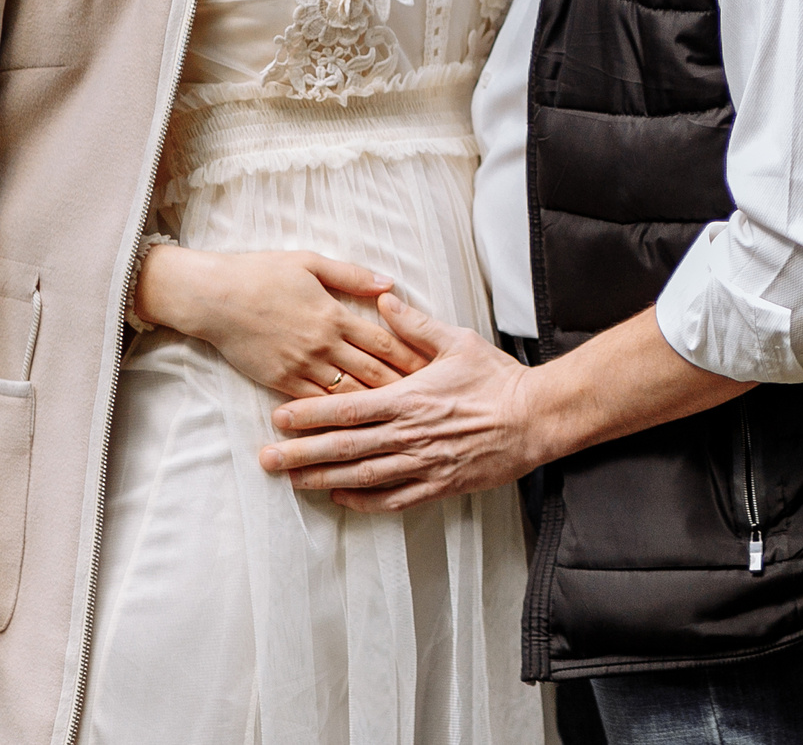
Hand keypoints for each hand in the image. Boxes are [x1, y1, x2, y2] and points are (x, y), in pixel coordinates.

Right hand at [135, 246, 437, 400]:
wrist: (214, 297)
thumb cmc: (262, 273)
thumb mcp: (311, 262)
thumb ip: (352, 276)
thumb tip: (389, 286)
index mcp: (335, 314)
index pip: (385, 341)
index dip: (412, 357)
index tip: (436, 372)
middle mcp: (323, 345)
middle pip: (373, 373)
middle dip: (404, 390)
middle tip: (432, 407)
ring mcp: (301, 366)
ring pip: (348, 395)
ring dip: (376, 409)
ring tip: (404, 423)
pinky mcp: (280, 381)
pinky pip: (315, 405)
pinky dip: (337, 419)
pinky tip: (356, 431)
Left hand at [258, 296, 545, 511]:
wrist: (536, 418)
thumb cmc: (498, 379)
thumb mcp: (457, 341)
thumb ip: (415, 325)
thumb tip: (384, 302)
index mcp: (409, 398)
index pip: (347, 409)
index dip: (308, 414)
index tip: (278, 417)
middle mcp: (409, 435)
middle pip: (343, 448)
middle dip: (300, 453)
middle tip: (266, 459)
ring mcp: (422, 463)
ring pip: (361, 476)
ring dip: (322, 479)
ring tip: (291, 481)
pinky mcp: (439, 485)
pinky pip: (393, 499)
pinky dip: (364, 501)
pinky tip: (340, 499)